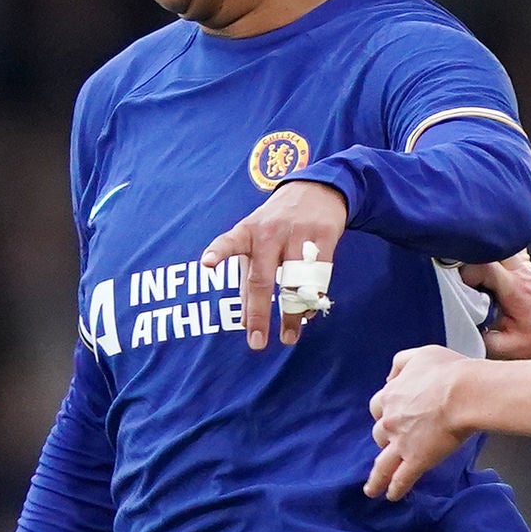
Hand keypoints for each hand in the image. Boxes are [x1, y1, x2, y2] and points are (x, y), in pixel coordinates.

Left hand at [201, 179, 349, 349]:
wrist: (316, 189)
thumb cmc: (277, 222)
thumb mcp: (256, 240)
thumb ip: (249, 277)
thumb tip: (244, 320)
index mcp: (247, 231)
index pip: (229, 242)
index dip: (218, 252)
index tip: (207, 264)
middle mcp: (270, 232)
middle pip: (262, 279)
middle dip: (258, 314)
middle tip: (256, 342)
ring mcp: (297, 234)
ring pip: (294, 284)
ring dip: (291, 314)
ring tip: (287, 337)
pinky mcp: (323, 237)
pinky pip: (318, 278)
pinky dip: (312, 300)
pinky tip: (308, 314)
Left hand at [365, 345, 479, 501]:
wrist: (464, 393)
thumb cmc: (448, 371)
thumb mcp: (421, 354)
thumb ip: (401, 364)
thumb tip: (390, 378)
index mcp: (391, 395)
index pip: (378, 406)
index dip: (384, 412)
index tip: (390, 416)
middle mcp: (390, 421)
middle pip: (379, 434)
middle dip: (385, 439)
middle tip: (393, 445)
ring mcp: (401, 443)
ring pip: (382, 464)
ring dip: (376, 478)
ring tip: (372, 489)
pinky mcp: (416, 460)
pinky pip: (401, 479)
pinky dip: (395, 489)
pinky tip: (392, 496)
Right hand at [459, 252, 530, 359]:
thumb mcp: (514, 347)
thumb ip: (486, 340)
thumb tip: (463, 330)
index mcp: (514, 287)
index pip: (482, 265)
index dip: (465, 273)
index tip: (461, 287)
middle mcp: (518, 269)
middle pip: (485, 248)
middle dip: (468, 260)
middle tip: (463, 280)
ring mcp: (522, 263)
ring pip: (492, 245)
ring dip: (479, 257)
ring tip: (474, 277)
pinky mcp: (523, 262)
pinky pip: (500, 250)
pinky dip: (489, 257)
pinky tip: (486, 272)